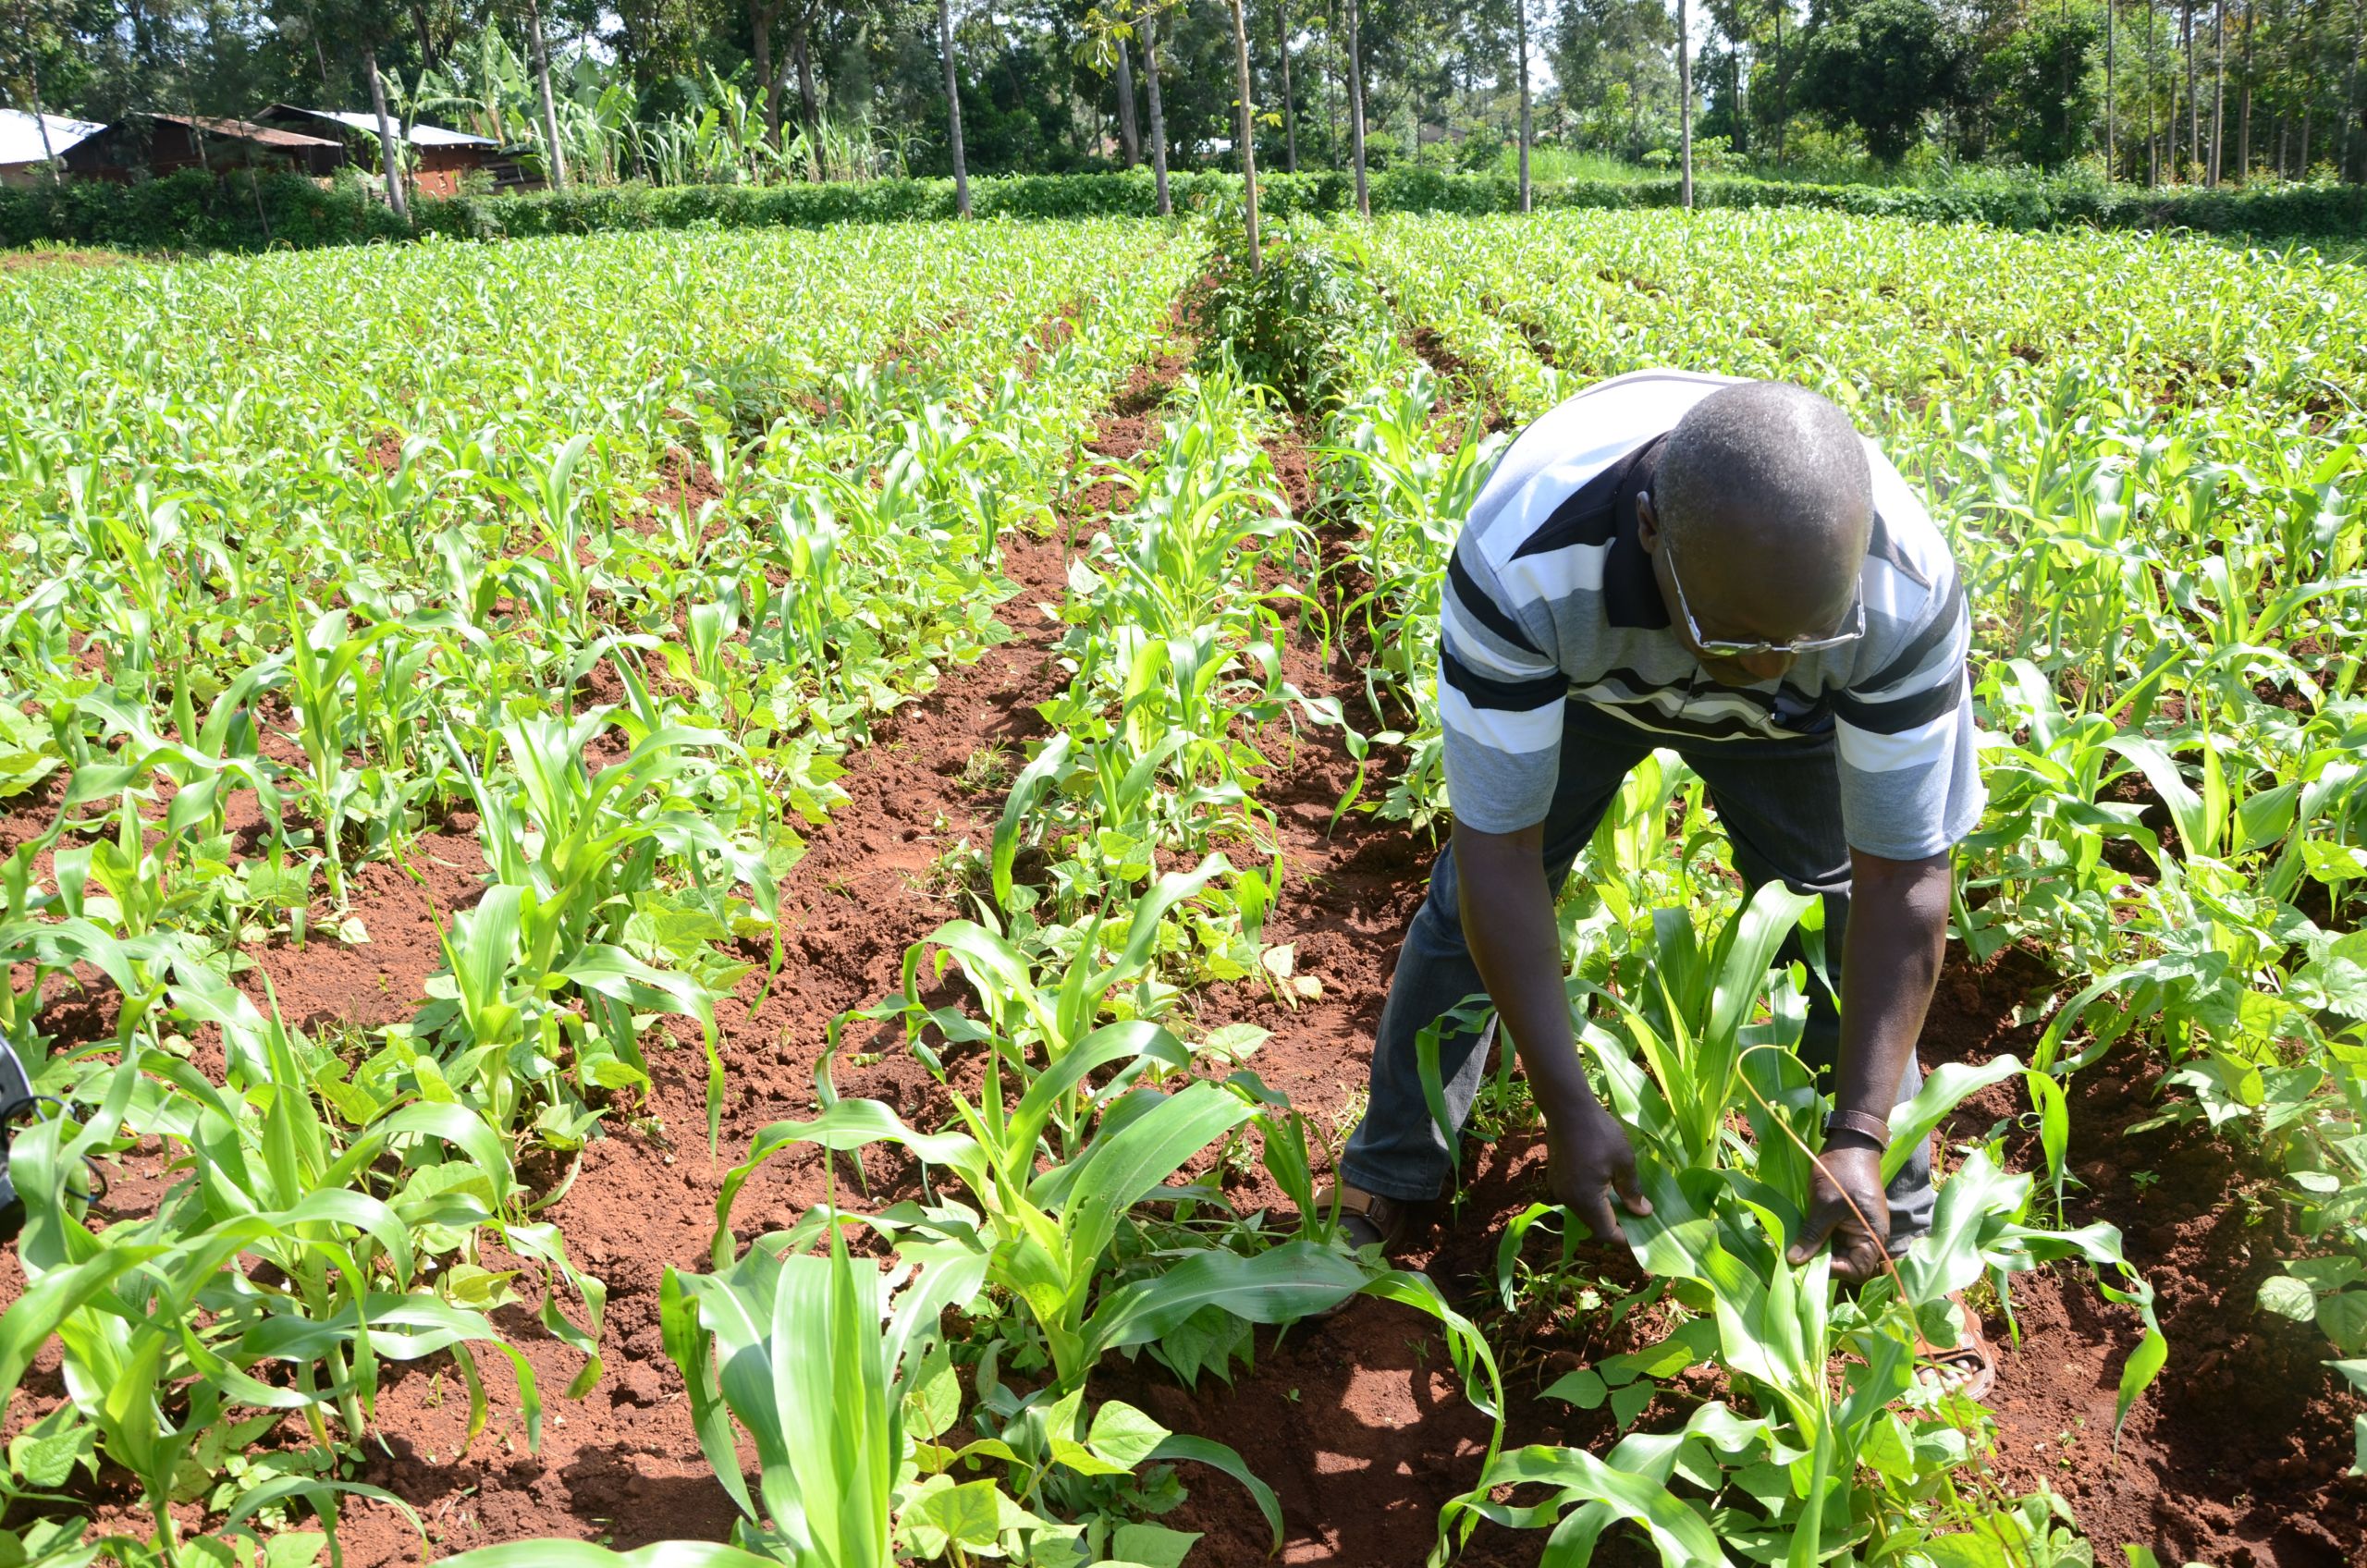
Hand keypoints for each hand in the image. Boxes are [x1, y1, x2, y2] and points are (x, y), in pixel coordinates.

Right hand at [1545, 1093, 1651, 1245]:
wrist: (1567, 1107)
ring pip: (1585, 1211)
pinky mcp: (1556, 1177)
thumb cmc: (1599, 1132)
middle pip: (1594, 1224)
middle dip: (1616, 1225)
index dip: (1624, 1239)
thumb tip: (1643, 1213)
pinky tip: (1606, 1185)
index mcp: (1585, 1199)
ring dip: (1604, 1210)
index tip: (1643, 1235)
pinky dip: (1593, 1198)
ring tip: (1625, 1201)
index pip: (1606, 1233)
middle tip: (1638, 1217)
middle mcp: (1568, 1199)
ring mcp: (1559, 1188)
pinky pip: (1577, 1197)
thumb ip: (1632, 1190)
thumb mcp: (1624, 1161)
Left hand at [1789, 1138, 1890, 1283]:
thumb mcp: (1825, 1204)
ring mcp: (1856, 1229)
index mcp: (1873, 1236)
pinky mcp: (1846, 1220)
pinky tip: (1801, 1235)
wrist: (1851, 1142)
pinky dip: (1818, 1238)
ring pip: (1836, 1251)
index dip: (1833, 1271)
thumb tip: (1795, 1261)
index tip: (1807, 1264)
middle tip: (1795, 1257)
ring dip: (1817, 1250)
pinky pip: (1833, 1238)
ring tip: (1796, 1246)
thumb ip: (1813, 1234)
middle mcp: (1867, 1237)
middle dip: (1822, 1262)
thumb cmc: (1842, 1172)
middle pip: (1845, 1264)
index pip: (1856, 1270)